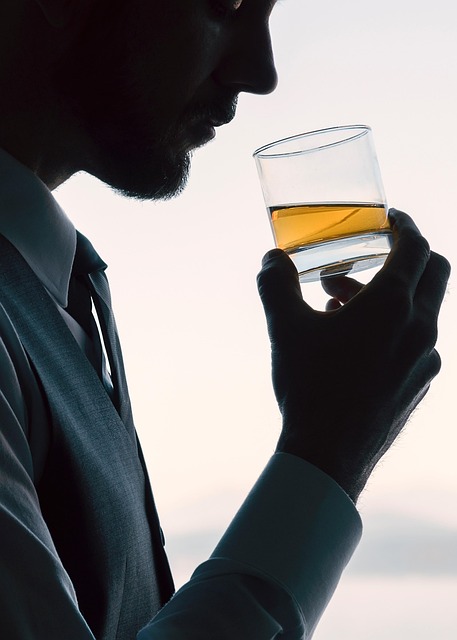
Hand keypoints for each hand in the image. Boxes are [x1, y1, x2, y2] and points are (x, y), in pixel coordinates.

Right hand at [257, 210, 450, 501]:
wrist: (328, 455)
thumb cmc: (308, 386)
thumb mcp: (285, 328)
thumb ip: (276, 284)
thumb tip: (272, 258)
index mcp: (392, 305)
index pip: (415, 246)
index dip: (404, 225)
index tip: (389, 218)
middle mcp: (420, 327)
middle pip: (434, 271)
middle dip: (405, 255)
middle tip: (368, 257)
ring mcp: (426, 358)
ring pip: (421, 308)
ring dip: (389, 294)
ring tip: (339, 306)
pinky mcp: (422, 382)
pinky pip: (417, 339)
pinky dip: (394, 326)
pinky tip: (355, 343)